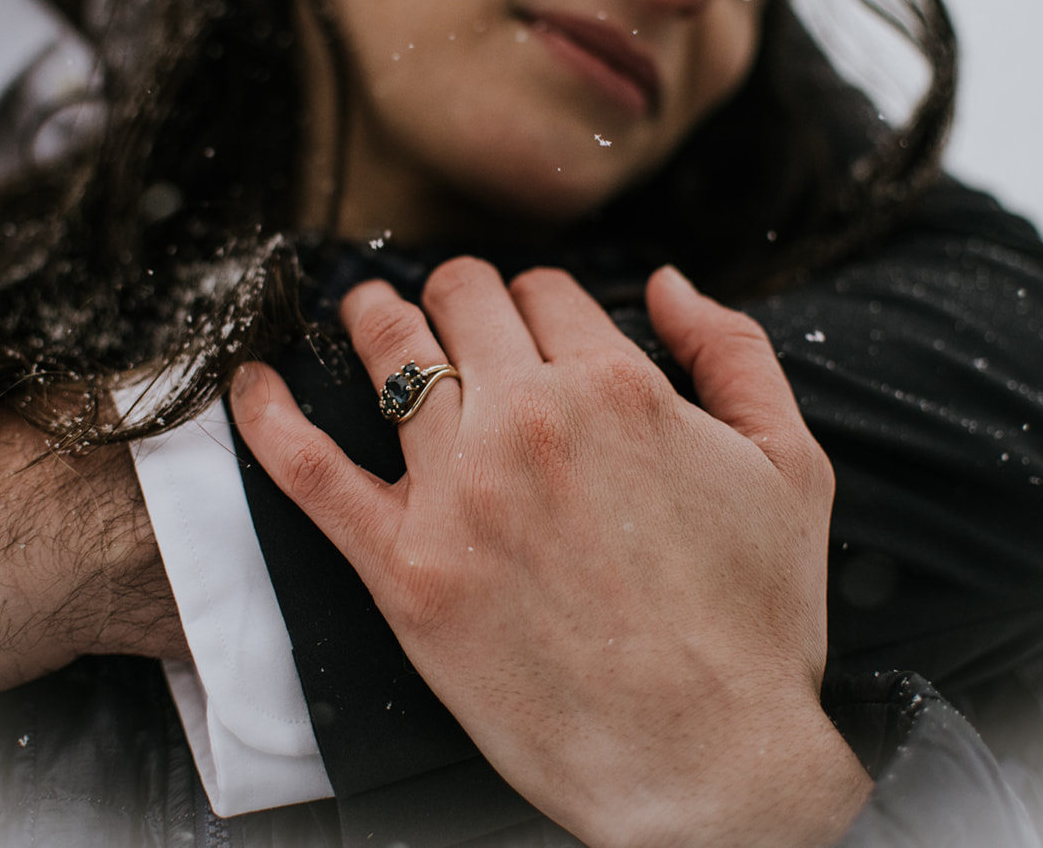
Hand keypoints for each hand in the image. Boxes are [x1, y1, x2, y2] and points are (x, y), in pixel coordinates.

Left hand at [232, 259, 870, 847]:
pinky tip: (253, 382)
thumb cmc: (753, 622)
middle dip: (458, 293)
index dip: (539, 298)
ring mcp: (458, 491)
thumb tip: (671, 284)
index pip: (549, 292)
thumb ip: (735, 353)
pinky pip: (310, 470)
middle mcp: (529, 420)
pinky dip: (270, 416)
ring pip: (392, 355)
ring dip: (373, 316)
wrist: (704, 757)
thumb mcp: (789, 466)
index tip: (531, 319)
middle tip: (448, 308)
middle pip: (465, 303)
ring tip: (363, 310)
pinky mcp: (405, 567)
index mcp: (617, 387)